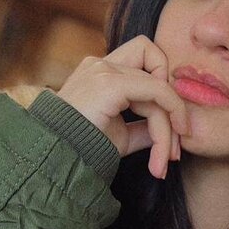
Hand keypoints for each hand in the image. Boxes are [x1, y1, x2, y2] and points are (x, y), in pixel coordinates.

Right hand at [57, 35, 190, 179]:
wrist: (54, 158)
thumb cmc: (80, 149)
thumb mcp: (119, 135)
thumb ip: (144, 127)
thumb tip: (170, 129)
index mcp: (101, 71)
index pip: (147, 65)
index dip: (165, 94)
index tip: (172, 130)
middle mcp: (102, 64)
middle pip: (157, 75)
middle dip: (173, 113)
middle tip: (174, 152)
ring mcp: (105, 70)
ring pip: (160, 89)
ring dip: (168, 130)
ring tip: (162, 164)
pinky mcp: (111, 83)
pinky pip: (158, 93)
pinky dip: (168, 121)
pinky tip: (163, 152)